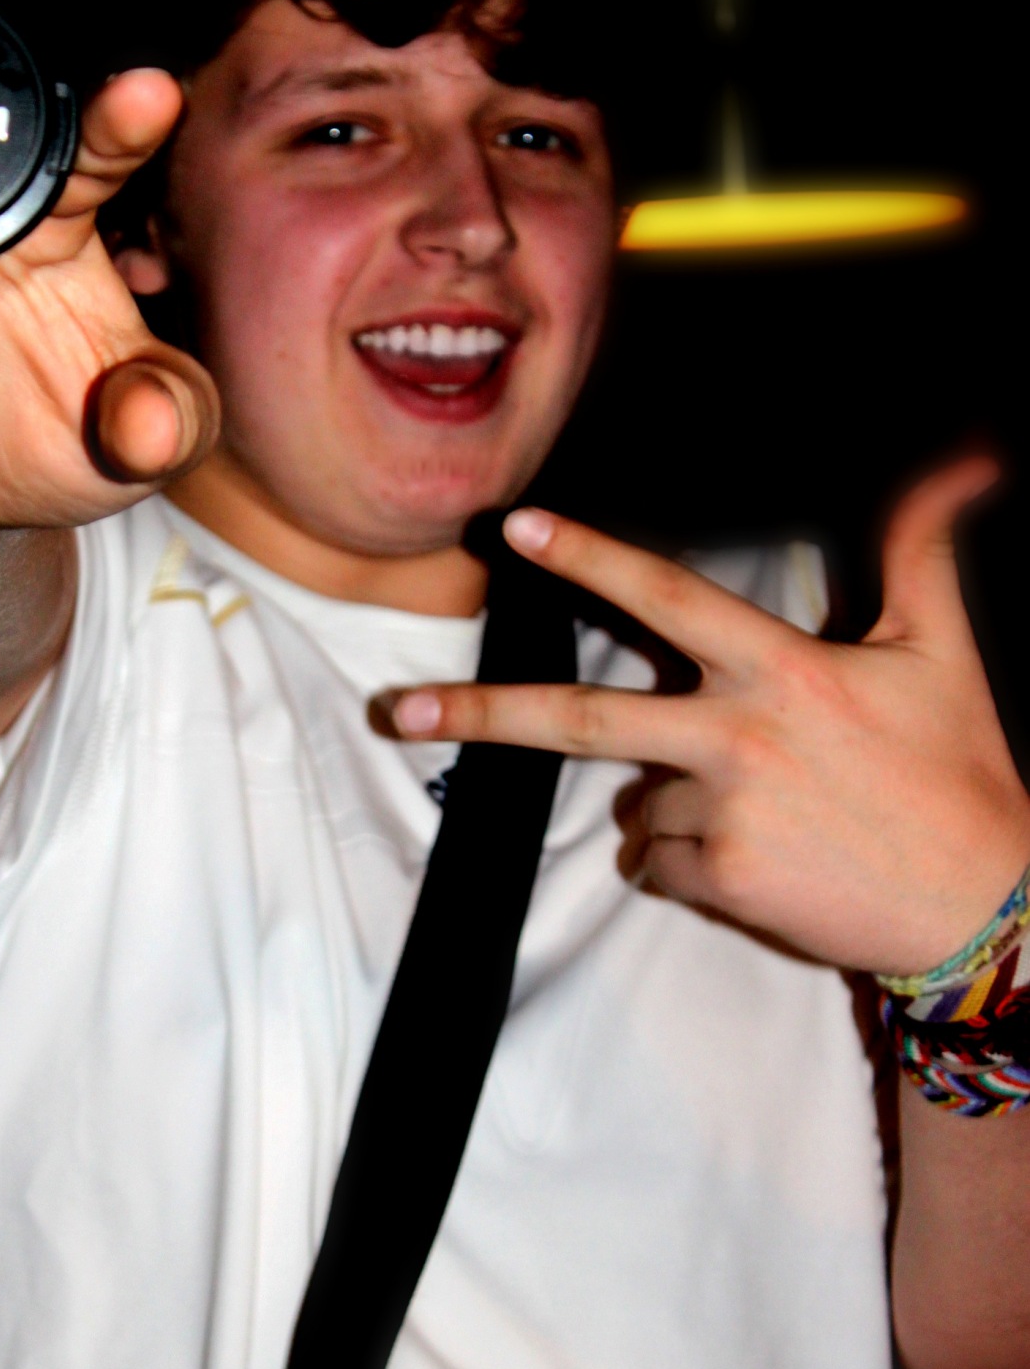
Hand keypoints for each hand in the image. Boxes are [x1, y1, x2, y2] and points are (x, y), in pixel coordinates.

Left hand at [389, 461, 1029, 976]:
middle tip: (398, 710)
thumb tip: (967, 460)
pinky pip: (663, 865)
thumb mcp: (941, 651)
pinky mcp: (722, 881)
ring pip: (639, 803)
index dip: (591, 559)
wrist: (983, 908)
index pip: (668, 599)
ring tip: (769, 815)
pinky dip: (688, 863)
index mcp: (782, 670)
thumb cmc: (960, 773)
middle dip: (484, 713)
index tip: (518, 530)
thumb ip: (920, 552)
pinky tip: (763, 861)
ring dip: (673, 805)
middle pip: (584, 721)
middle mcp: (739, 737)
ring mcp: (724, 815)